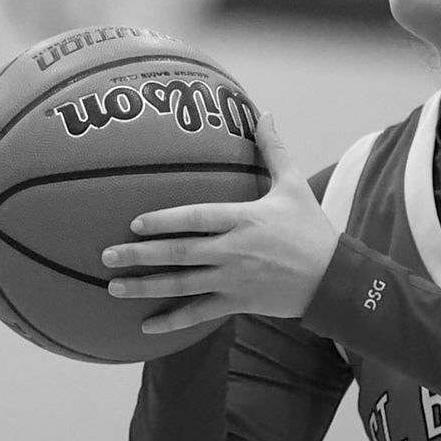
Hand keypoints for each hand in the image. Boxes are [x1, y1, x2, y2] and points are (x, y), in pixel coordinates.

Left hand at [99, 117, 340, 334]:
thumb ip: (274, 150)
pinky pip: (199, 314)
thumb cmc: (311, 229)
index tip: (134, 223)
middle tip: (106, 255)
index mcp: (243, 219)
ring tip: (113, 288)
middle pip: (179, 253)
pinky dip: (172, 322)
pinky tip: (146, 327)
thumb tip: (264, 113)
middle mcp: (233, 251)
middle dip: (140, 255)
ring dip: (145, 287)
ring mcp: (233, 280)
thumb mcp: (293, 186)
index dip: (164, 220)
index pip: (196, 218)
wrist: (333, 279)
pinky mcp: (238, 303)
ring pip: (181, 286)